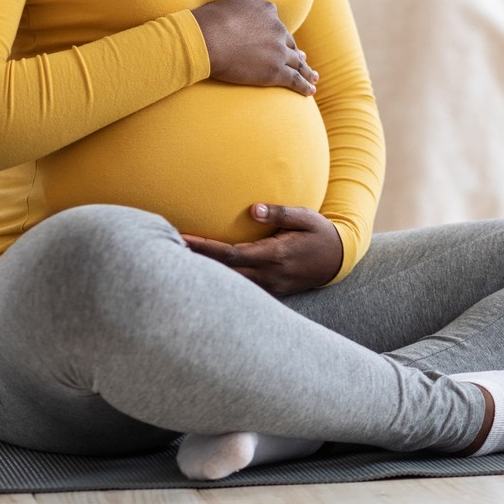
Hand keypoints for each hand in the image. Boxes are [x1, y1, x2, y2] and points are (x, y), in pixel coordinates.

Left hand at [178, 203, 343, 295]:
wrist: (338, 261)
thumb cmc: (320, 234)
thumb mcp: (305, 217)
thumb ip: (279, 214)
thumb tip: (252, 209)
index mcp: (275, 256)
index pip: (231, 255)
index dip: (204, 249)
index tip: (182, 239)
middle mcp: (269, 276)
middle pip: (222, 275)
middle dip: (195, 264)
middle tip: (165, 251)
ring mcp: (269, 288)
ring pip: (229, 286)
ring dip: (204, 277)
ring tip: (177, 264)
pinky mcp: (269, 293)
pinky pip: (240, 291)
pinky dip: (220, 283)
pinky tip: (202, 276)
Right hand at [190, 0, 317, 94]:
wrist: (205, 39)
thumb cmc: (207, 22)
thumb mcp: (228, 5)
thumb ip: (241, 10)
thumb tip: (238, 14)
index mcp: (267, 10)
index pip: (277, 24)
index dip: (280, 35)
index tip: (282, 41)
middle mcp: (277, 29)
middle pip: (289, 44)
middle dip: (297, 53)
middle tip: (303, 59)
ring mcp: (278, 51)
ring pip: (297, 62)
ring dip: (306, 71)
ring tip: (313, 77)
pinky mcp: (275, 71)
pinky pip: (294, 79)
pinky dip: (304, 86)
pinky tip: (310, 91)